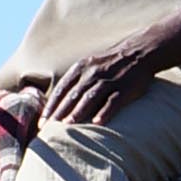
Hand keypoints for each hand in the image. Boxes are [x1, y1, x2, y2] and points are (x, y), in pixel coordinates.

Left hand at [37, 42, 163, 133]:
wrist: (138, 52)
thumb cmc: (110, 63)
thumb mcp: (89, 65)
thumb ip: (75, 81)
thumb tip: (58, 103)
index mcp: (81, 68)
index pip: (61, 90)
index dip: (51, 106)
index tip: (42, 122)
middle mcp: (92, 74)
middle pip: (72, 96)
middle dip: (59, 113)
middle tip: (49, 129)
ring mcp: (108, 81)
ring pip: (90, 98)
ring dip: (78, 112)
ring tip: (68, 125)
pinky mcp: (124, 88)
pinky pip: (113, 101)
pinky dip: (105, 112)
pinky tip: (97, 123)